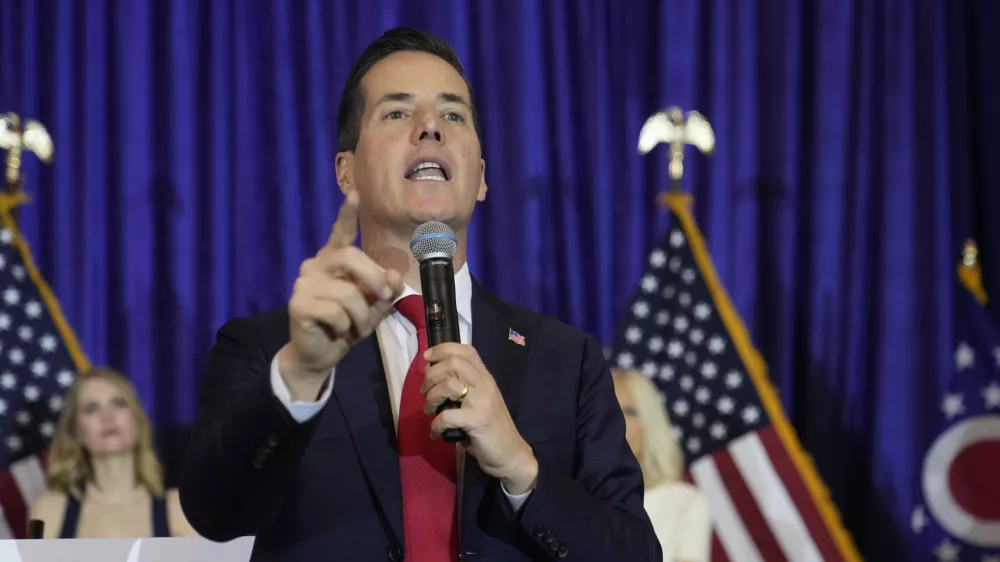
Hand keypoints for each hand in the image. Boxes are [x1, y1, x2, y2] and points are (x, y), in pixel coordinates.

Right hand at [278, 191, 404, 400]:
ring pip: (347, 291)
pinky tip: (339, 331)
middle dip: (373, 278)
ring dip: (361, 315)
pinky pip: (335, 311)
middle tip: (383, 298)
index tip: (355, 193)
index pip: (340, 232)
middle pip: (350, 256)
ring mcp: (304, 282)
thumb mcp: (373, 308)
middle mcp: (316, 265)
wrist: (320, 354)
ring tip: (356, 327)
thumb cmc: (347, 325)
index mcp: (334, 260)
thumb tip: (394, 276)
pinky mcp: (298, 303)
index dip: (347, 213)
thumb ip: (385, 291)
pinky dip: (345, 326)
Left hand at [422, 343, 537, 494]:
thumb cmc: (492, 429)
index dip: (443, 349)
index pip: (466, 350)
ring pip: (448, 385)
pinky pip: (447, 416)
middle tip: (425, 391)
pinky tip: (435, 432)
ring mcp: (482, 402)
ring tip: (429, 410)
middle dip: (431, 374)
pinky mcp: (477, 421)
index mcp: (486, 378)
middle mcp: (485, 385)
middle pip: (454, 363)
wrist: (511, 454)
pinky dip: (435, 424)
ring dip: (431, 397)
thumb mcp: (480, 402)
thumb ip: (464, 389)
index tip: (427, 358)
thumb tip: (435, 381)